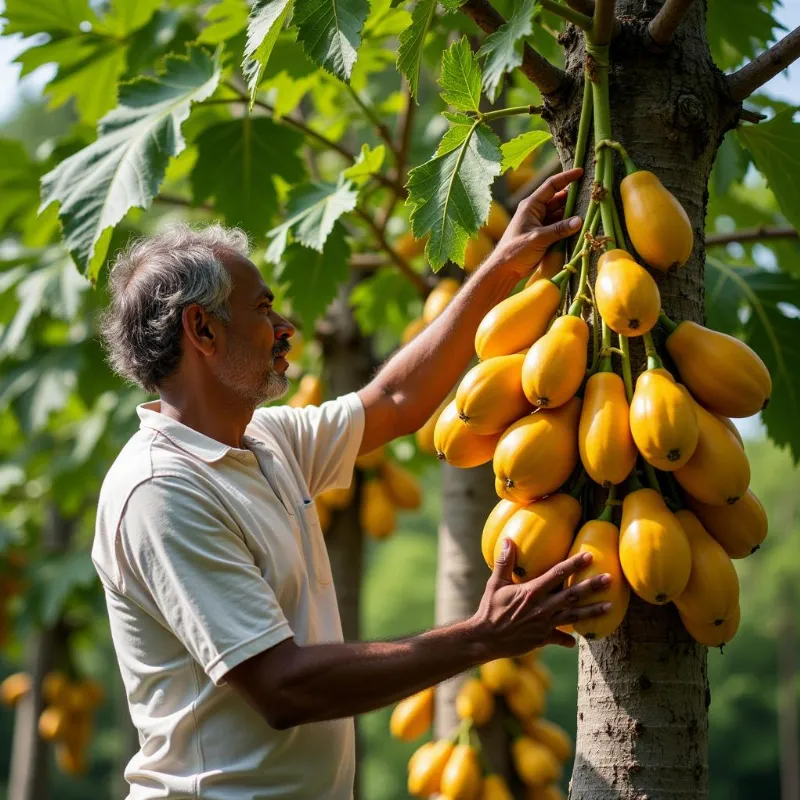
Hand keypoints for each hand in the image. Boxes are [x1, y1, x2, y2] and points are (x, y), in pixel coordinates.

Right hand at [470, 538, 611, 658]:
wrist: (486, 638)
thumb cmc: (490, 608)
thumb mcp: (495, 583)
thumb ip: (504, 562)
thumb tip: (508, 539)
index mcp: (531, 592)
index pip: (556, 574)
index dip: (573, 564)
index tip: (588, 555)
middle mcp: (542, 608)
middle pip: (571, 595)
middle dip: (591, 586)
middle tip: (609, 579)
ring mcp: (544, 624)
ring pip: (573, 616)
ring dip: (592, 610)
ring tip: (610, 606)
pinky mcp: (542, 638)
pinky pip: (560, 638)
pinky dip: (569, 639)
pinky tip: (578, 640)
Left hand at [485, 168, 583, 278]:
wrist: (504, 269)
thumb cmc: (515, 251)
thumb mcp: (538, 238)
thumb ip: (559, 229)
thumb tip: (580, 220)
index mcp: (531, 205)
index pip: (551, 185)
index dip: (566, 178)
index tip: (581, 172)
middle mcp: (536, 211)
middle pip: (558, 199)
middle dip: (574, 196)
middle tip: (592, 194)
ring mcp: (540, 223)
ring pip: (560, 213)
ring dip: (573, 212)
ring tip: (591, 209)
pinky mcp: (543, 235)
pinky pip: (559, 226)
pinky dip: (569, 225)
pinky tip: (581, 225)